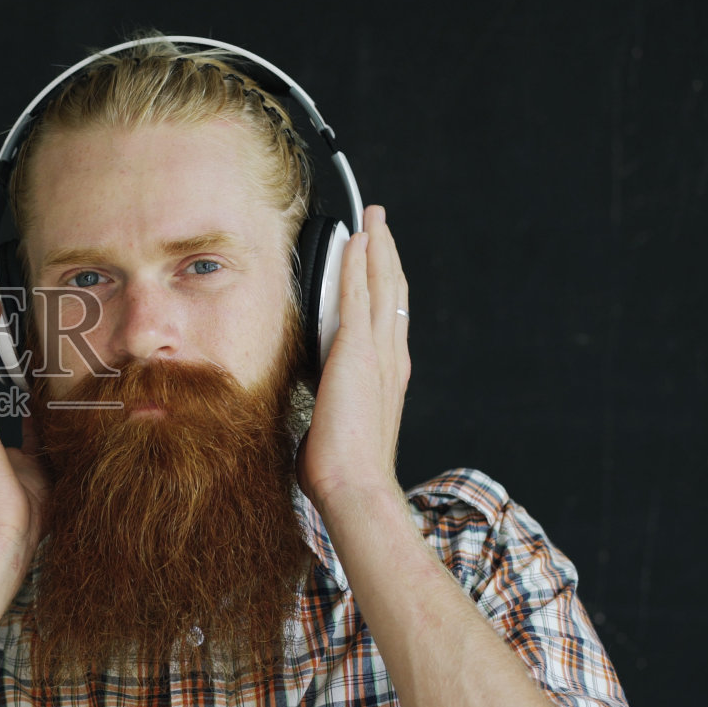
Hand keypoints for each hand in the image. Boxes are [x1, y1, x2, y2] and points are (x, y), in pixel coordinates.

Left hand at [297, 205, 410, 513]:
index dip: (385, 288)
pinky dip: (358, 265)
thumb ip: (330, 406)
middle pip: (393, 294)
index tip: (379, 264)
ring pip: (381, 287)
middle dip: (386, 255)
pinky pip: (359, 297)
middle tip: (381, 225)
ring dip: (376, 249)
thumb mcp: (336, 427)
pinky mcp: (357, 353)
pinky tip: (355, 242)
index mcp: (386, 377)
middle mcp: (390, 359)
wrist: (354, 486)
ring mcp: (378, 354)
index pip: (388, 320)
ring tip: (374, 220)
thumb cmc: (341, 470)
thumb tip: (314, 407)